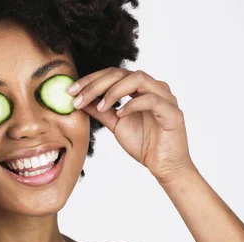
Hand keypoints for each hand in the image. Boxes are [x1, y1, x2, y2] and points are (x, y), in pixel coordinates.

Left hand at [68, 67, 196, 182]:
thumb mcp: (115, 124)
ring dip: (114, 91)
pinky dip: (132, 104)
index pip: (113, 74)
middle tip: (78, 96)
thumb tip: (80, 101)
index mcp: (140, 89)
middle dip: (96, 84)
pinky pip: (152, 100)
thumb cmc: (144, 144)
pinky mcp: (172, 112)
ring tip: (100, 106)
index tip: (71, 91)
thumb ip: (101, 111)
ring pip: (138, 79)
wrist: (163, 165)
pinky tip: (120, 114)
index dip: (91, 80)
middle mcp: (154, 88)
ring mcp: (165, 98)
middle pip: (122, 73)